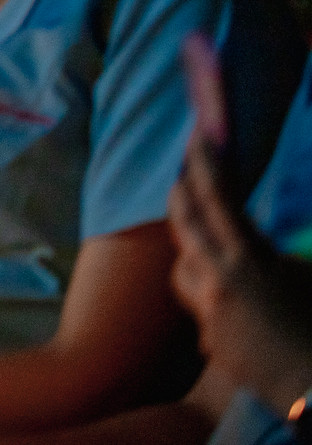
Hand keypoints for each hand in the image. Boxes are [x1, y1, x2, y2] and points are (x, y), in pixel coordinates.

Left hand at [170, 124, 311, 416]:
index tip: (197, 138)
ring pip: (184, 269)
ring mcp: (209, 313)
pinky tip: (237, 305)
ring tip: (208, 243)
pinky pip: (202, 308)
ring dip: (194, 254)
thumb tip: (253, 237)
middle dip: (181, 195)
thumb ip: (273, 250)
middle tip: (182, 177)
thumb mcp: (305, 273)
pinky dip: (214, 299)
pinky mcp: (208, 342)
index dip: (205, 164)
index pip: (217, 199)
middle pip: (184, 224)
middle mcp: (219, 281)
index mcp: (249, 259)